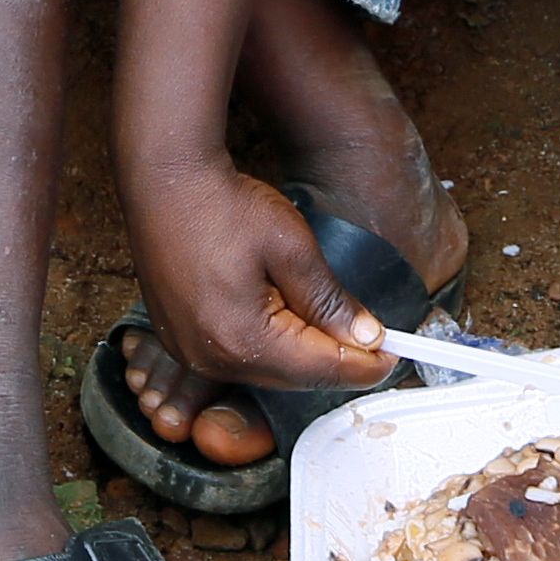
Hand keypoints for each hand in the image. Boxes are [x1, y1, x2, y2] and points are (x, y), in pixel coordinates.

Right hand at [130, 163, 389, 409]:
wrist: (164, 181)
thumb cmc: (224, 206)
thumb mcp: (292, 246)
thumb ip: (330, 300)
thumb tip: (367, 337)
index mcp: (243, 339)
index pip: (321, 369)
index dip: (366, 364)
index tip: (396, 354)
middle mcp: (211, 358)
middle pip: (293, 379)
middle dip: (336, 362)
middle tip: (373, 341)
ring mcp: (189, 352)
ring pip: (265, 372)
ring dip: (302, 356)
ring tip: (330, 324)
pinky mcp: (178, 340)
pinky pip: (236, 358)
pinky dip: (268, 347)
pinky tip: (285, 318)